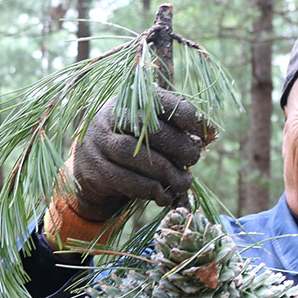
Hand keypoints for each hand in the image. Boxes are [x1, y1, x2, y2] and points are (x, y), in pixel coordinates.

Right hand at [44, 90, 213, 244]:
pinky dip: (151, 190)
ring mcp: (99, 145)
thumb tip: (208, 134)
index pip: (159, 101)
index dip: (186, 116)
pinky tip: (165, 196)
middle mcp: (109, 118)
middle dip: (179, 147)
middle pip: (150, 130)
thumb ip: (173, 127)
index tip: (204, 132)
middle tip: (194, 159)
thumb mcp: (147, 129)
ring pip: (136, 157)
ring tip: (184, 183)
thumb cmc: (131, 144)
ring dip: (167, 173)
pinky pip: (127, 181)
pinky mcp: (96, 171)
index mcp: (127, 101)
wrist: (89, 167)